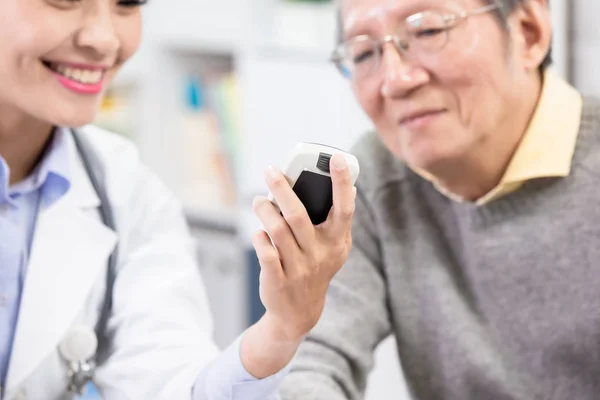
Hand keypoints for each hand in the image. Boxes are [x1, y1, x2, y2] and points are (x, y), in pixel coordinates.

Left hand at [239, 153, 355, 378]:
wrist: (300, 312)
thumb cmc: (317, 267)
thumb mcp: (334, 248)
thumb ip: (337, 221)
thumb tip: (344, 187)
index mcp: (337, 242)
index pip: (344, 208)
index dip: (342, 182)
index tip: (335, 157)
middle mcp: (319, 254)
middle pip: (298, 216)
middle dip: (282, 189)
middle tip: (271, 171)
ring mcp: (298, 268)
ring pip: (276, 231)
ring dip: (264, 210)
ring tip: (258, 200)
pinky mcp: (277, 279)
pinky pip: (264, 252)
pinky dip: (259, 238)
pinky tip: (259, 233)